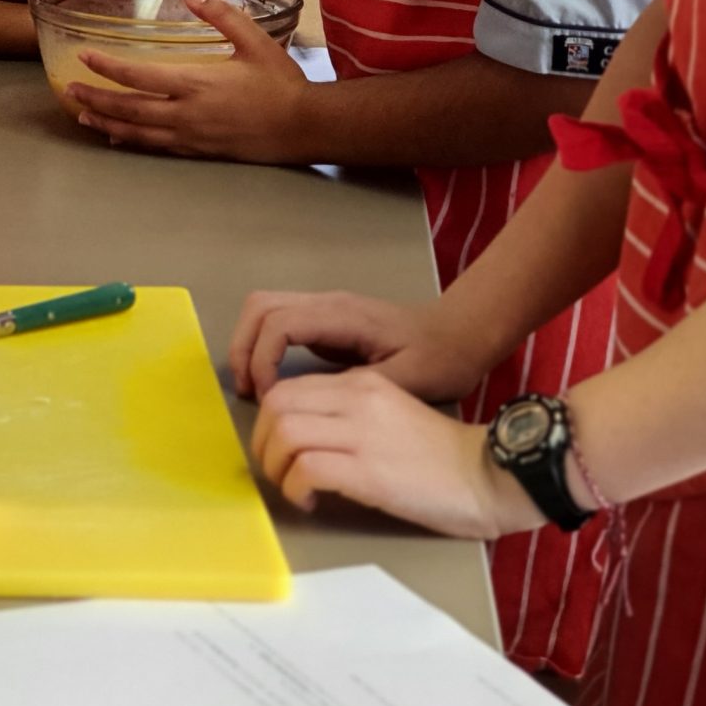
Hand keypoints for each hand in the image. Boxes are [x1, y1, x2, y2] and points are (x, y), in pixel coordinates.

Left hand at [66, 0, 310, 162]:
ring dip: (107, 124)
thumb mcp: (255, 41)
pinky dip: (133, 141)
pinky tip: (119, 138)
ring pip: (137, 133)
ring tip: (83, 117)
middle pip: (128, 109)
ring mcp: (190, 136)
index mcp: (195, 83)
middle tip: (68, 90)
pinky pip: (157, 147)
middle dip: (95, 99)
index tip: (85, 57)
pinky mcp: (199, 151)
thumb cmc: (281, 83)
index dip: (107, 67)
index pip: (138, 76)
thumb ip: (222, 16)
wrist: (304, 127)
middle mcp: (186, 113)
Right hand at [226, 288, 494, 403]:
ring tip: (254, 389)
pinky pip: (277, 322)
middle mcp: (327, 303)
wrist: (461, 335)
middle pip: (259, 306)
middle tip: (248, 393)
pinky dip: (262, 346)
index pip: (279, 323)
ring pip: (263, 309)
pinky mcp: (323, 321)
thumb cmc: (439, 359)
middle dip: (243, 348)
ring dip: (248, 345)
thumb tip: (312, 401)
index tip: (270, 399)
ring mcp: (323, 308)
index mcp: (344, 316)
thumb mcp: (407, 381)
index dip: (263, 360)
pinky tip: (272, 381)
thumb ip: (358, 387)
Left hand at [251, 368, 540, 538]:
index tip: (277, 448)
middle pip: (276, 405)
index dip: (267, 421)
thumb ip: (350, 415)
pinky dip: (295, 488)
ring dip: (276, 467)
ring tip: (293, 487)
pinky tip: (312, 501)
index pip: (288, 388)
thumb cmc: (444, 457)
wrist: (493, 475)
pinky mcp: (370, 472)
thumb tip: (302, 436)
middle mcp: (358, 400)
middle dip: (262, 442)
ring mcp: (363, 434)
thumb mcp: (390, 416)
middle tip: (276, 470)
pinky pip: (306, 469)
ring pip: (284, 433)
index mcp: (362, 384)